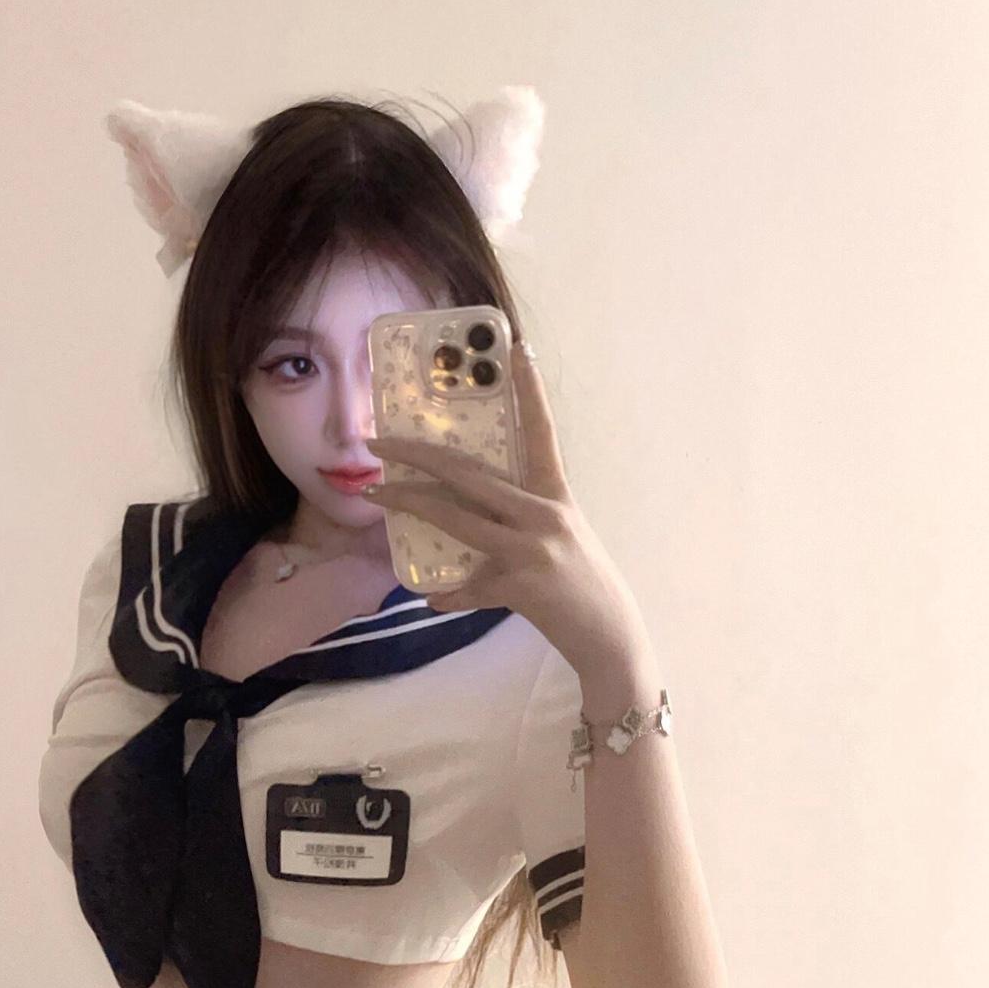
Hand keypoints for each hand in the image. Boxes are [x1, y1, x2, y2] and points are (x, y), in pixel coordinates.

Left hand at [364, 341, 644, 672]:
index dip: (530, 391)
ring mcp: (532, 549)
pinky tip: (432, 599)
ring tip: (376, 495)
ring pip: (458, 518)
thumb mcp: (558, 541)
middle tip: (378, 442)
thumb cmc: (583, 586)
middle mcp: (544, 513)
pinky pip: (469, 588)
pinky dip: (449, 595)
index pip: (541, 431)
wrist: (611, 639)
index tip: (517, 348)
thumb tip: (467, 526)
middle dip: (419, 455)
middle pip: (470, 473)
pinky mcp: (521, 586)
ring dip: (412, 505)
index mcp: (556, 494)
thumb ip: (517, 527)